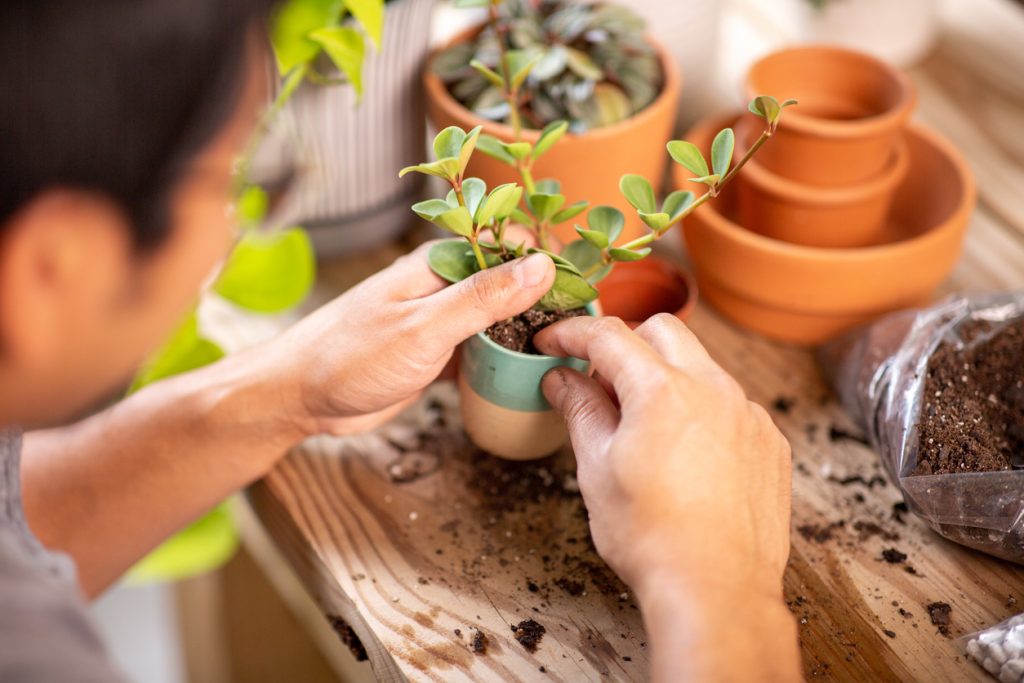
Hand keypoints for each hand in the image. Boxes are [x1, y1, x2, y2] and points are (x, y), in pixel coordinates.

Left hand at [268, 243, 554, 436]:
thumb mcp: (424, 328)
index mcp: (439, 263)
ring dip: (526, 332)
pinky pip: (482, 349)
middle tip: (579, 332)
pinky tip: (526, 376)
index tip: (581, 291)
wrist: (300, 398)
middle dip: (545, 300)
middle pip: (509, 281)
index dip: (548, 262)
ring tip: (562, 354)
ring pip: (499, 318)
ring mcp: (441, 320)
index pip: (509, 245)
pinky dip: (504, 360)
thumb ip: (483, 297)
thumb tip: (541, 265)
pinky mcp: (437, 353)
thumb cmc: (350, 357)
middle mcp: (443, 286)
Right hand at [535, 314, 798, 681]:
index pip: (609, 335)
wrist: (716, 589)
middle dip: (626, 343)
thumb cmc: (651, 536)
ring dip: (667, 377)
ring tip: (643, 427)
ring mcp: (748, 414)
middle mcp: (714, 388)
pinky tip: (685, 454)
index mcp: (662, 389)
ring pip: (702, 365)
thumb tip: (561, 378)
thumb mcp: (596, 469)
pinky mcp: (769, 442)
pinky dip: (702, 410)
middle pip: (663, 330)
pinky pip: (731, 403)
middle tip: (600, 382)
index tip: (552, 341)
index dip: (572, 332)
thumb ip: (580, 410)